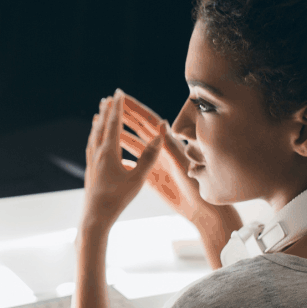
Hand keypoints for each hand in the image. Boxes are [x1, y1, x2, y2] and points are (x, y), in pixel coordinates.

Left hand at [81, 90, 164, 234]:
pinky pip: (91, 148)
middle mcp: (97, 154)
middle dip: (107, 111)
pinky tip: (95, 142)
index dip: (118, 107)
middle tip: (109, 97)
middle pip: (102, 126)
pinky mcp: (89, 171)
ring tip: (99, 114)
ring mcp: (91, 162)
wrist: (95, 217)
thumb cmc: (118, 199)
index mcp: (109, 152)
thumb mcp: (137, 179)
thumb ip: (148, 157)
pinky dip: (94, 138)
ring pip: (94, 136)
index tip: (119, 93)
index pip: (114, 124)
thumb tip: (159, 136)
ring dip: (99, 123)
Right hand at [119, 93, 206, 223]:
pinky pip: (134, 166)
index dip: (135, 109)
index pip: (149, 121)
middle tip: (109, 105)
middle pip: (139, 129)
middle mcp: (161, 150)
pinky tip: (111, 158)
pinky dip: (123, 160)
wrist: (200, 209)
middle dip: (125, 116)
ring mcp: (155, 163)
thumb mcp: (182, 164)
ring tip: (105, 128)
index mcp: (169, 144)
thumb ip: (171, 145)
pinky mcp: (152, 178)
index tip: (122, 98)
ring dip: (121, 136)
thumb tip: (162, 122)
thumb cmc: (196, 186)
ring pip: (134, 146)